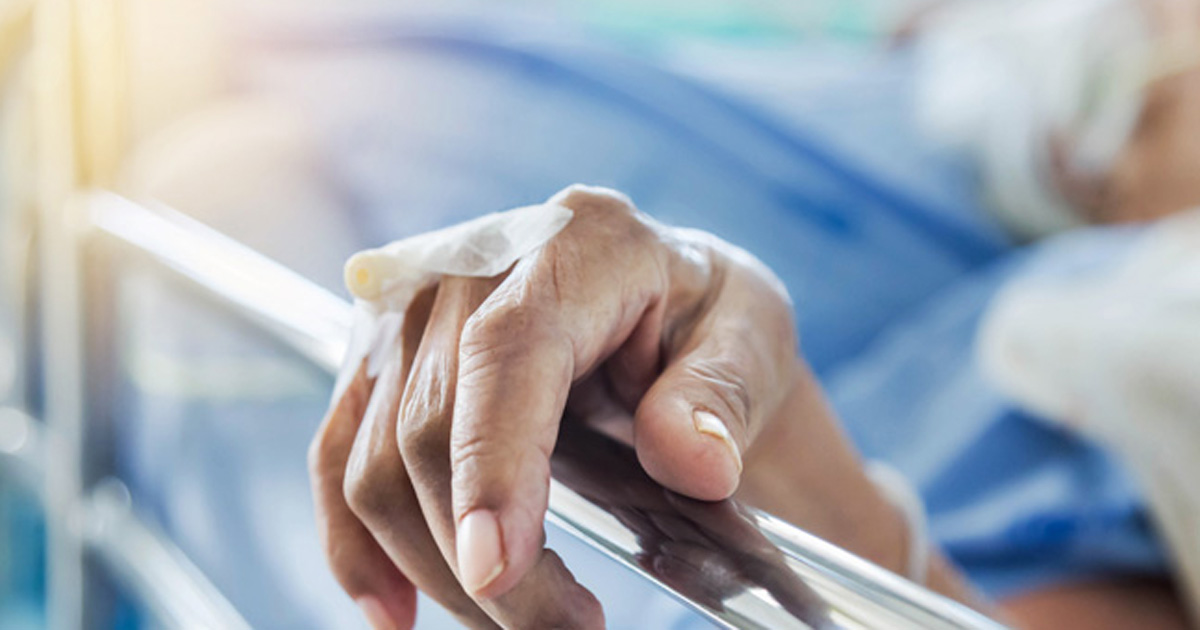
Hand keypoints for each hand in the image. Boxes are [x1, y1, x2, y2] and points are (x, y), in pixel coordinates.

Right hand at [307, 185, 900, 628]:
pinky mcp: (387, 355)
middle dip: (480, 556)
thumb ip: (721, 393)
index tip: (499, 573)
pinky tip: (395, 609)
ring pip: (378, 455)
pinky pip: (341, 452)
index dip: (492, 465)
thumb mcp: (753, 339)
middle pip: (431, 422)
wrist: (672, 311)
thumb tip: (693, 459)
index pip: (508, 351)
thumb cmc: (712, 322)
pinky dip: (358, 541)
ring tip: (521, 624)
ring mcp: (419, 305)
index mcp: (582, 240)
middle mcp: (478, 259)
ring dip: (433, 565)